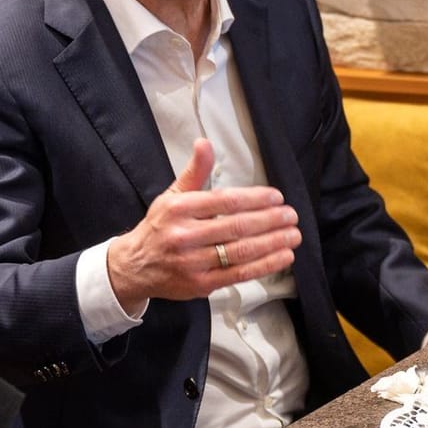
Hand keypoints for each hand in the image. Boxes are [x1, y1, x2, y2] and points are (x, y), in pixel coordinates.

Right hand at [106, 139, 301, 310]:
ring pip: (240, 251)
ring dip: (272, 243)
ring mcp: (193, 262)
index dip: (255, 199)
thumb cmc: (160, 227)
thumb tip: (204, 143)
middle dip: (269, 221)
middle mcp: (185, 235)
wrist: (134, 266)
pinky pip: (239, 275)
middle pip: (236, 226)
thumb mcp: (172, 195)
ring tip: (293, 235)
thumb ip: (195, 171)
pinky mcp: (201, 285)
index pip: (225, 201)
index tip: (276, 197)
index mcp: (180, 209)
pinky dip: (264, 266)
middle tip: (291, 215)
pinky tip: (283, 257)